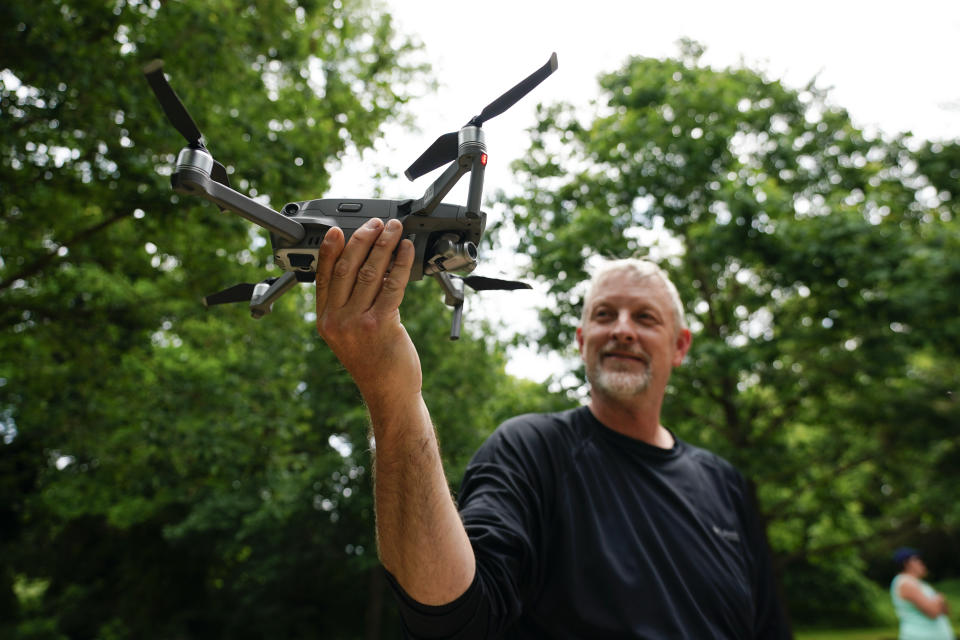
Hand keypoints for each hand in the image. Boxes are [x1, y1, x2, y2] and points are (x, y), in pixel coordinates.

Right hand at [315, 218, 420, 406]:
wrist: (389, 393)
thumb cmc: (374, 365)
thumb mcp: (349, 336)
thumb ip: (349, 307)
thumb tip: (365, 269)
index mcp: (325, 321)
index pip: (323, 276)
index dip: (329, 250)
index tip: (336, 230)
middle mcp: (337, 320)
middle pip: (347, 268)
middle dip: (363, 239)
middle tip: (376, 224)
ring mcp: (357, 323)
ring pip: (370, 272)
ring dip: (384, 245)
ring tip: (394, 230)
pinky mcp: (381, 324)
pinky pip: (392, 285)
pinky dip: (401, 263)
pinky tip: (405, 250)